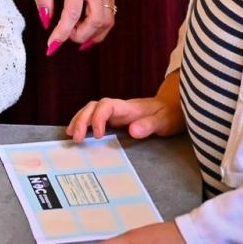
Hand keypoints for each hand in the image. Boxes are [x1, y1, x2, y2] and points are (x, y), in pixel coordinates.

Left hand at [34, 0, 115, 52]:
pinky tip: (86, 33)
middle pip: (95, 22)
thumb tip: (45, 18)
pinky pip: (110, 19)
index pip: (72, 14)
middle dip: (78, 36)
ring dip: (90, 36)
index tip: (51, 45)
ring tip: (73, 36)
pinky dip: (99, 31)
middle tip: (62, 36)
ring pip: (106, 24)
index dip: (61, 33)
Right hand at [67, 94, 183, 141]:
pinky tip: (76, 132)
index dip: (98, 118)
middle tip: (76, 138)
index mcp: (127, 107)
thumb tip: (132, 130)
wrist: (172, 108)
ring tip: (71, 135)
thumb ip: (149, 125)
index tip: (97, 135)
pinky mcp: (114, 119)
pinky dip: (83, 123)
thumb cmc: (168, 114)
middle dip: (81, 120)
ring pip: (90, 110)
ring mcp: (114, 113)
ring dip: (79, 120)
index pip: (106, 106)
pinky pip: (94, 118)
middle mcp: (117, 108)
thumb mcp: (164, 121)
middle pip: (93, 107)